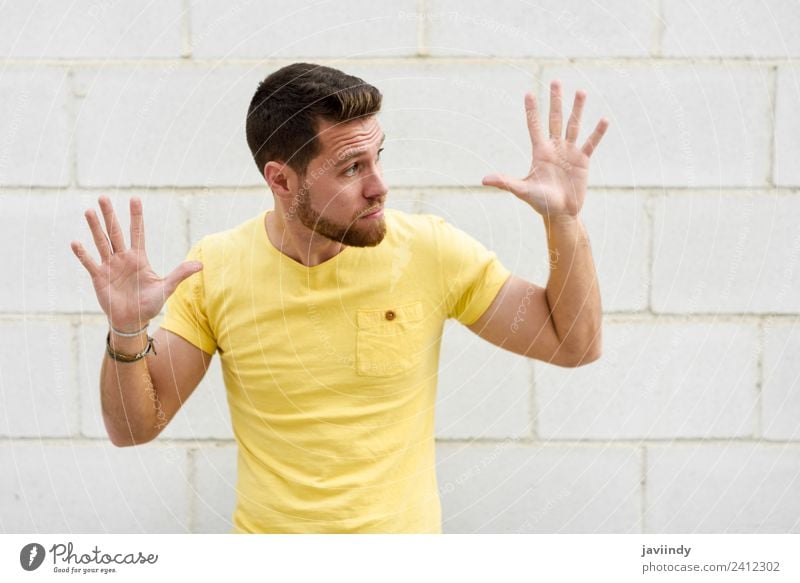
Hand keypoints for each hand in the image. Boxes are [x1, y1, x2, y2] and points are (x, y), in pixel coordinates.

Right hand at [70, 196, 202, 332]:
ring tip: (89, 211)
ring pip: (101, 242)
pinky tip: (75, 243)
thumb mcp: (166, 288)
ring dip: (95, 228)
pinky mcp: (99, 277)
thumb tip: (201, 265)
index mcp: (139, 258)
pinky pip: (89, 263)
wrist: (132, 321)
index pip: (137, 232)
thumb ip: (180, 274)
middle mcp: (123, 258)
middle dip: (110, 215)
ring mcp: (110, 266)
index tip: (135, 199)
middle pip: (116, 232)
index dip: (136, 216)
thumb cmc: (150, 304)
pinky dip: (83, 254)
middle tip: (103, 197)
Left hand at [482, 81, 608, 218]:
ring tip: (581, 91)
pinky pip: (590, 143)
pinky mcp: (583, 160)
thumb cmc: (539, 202)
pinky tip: (604, 119)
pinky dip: (597, 132)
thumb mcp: (522, 190)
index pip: (534, 126)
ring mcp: (570, 152)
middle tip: (556, 81)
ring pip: (574, 125)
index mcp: (539, 152)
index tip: (528, 93)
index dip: (531, 110)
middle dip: (555, 101)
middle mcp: (555, 148)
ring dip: (577, 109)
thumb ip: (505, 182)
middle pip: (555, 119)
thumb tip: (484, 180)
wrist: (560, 213)